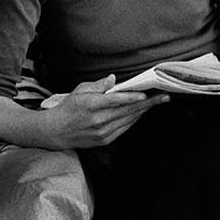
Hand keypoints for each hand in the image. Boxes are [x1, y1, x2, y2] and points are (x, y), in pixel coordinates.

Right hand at [46, 75, 167, 146]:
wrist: (55, 132)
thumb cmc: (68, 107)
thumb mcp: (79, 90)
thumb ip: (98, 85)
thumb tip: (113, 79)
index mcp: (91, 105)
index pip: (116, 101)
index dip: (133, 98)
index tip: (146, 94)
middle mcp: (98, 120)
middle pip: (127, 111)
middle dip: (148, 104)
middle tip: (164, 96)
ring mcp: (102, 132)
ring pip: (128, 120)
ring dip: (144, 111)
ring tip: (158, 102)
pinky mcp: (104, 140)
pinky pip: (124, 128)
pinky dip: (134, 120)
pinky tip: (142, 112)